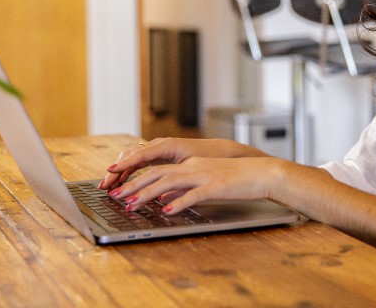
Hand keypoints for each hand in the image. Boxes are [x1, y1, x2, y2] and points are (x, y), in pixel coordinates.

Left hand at [98, 137, 265, 190]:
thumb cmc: (236, 179)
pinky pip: (193, 194)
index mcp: (190, 165)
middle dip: (133, 185)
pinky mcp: (215, 186)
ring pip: (169, 182)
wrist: (261, 173)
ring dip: (147, 194)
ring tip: (131, 205)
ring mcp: (203, 175)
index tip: (118, 187)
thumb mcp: (206, 181)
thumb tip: (164, 199)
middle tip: (114, 196)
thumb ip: (185, 189)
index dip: (135, 178)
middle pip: (156, 174)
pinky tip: (166, 211)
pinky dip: (178, 203)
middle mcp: (193, 167)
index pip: (156, 169)